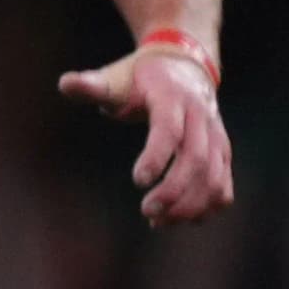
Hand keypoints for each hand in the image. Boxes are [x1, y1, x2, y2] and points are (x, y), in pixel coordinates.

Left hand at [59, 43, 232, 224]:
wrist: (183, 67)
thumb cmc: (139, 79)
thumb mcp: (115, 79)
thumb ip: (92, 87)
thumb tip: (65, 83)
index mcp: (172, 97)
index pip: (169, 128)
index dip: (157, 155)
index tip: (138, 180)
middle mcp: (200, 117)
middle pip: (196, 157)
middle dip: (174, 189)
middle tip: (147, 211)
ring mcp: (216, 135)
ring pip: (214, 174)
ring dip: (191, 203)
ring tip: (159, 222)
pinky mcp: (221, 150)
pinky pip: (224, 181)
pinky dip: (209, 204)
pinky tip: (183, 220)